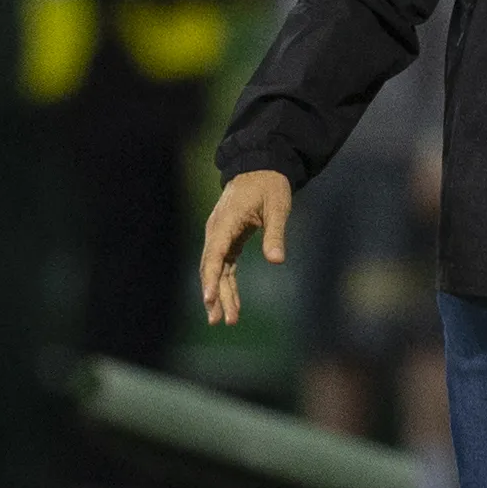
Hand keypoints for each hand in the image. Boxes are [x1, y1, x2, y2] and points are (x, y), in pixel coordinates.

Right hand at [199, 170, 292, 325]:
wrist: (261, 167)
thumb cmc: (270, 185)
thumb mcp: (277, 207)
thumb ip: (275, 234)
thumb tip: (277, 261)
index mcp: (225, 223)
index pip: (213, 256)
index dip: (210, 279)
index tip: (209, 299)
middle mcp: (216, 231)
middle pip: (210, 268)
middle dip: (213, 295)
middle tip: (217, 321)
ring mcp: (220, 236)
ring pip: (216, 270)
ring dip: (220, 295)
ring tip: (227, 320)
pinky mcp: (228, 239)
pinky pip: (224, 266)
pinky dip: (227, 285)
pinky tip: (232, 303)